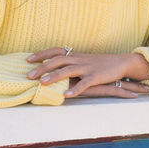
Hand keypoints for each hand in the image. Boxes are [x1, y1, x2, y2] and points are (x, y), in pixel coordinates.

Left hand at [27, 48, 148, 98]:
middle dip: (42, 67)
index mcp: (75, 55)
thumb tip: (51, 71)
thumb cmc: (99, 64)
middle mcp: (79, 59)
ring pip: (68, 70)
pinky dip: (75, 90)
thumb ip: (69, 64)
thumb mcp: (83, 61)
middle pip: (58, 60)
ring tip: (42, 84)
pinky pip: (84, 84)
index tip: (27, 60)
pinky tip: (66, 96)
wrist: (121, 62)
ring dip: (54, 77)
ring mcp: (87, 68)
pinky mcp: (96, 77)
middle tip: (28, 75)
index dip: (41, 54)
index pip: (55, 51)